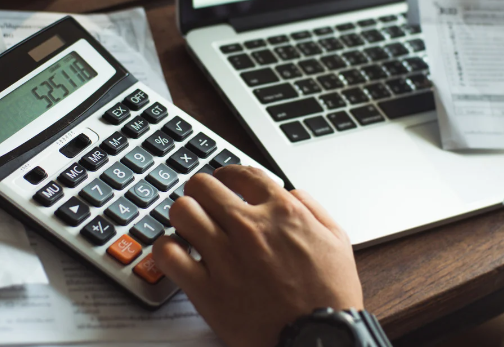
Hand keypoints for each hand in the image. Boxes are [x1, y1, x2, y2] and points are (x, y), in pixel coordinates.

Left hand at [152, 166, 363, 346]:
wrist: (319, 340)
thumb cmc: (330, 297)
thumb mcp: (337, 241)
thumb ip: (313, 208)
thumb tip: (291, 192)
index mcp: (282, 213)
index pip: (241, 174)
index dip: (229, 174)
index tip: (225, 181)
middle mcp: (250, 228)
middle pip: (204, 186)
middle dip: (201, 190)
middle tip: (203, 202)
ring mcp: (225, 258)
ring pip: (182, 212)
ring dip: (184, 216)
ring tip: (190, 227)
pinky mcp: (206, 290)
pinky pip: (168, 254)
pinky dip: (166, 248)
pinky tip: (177, 252)